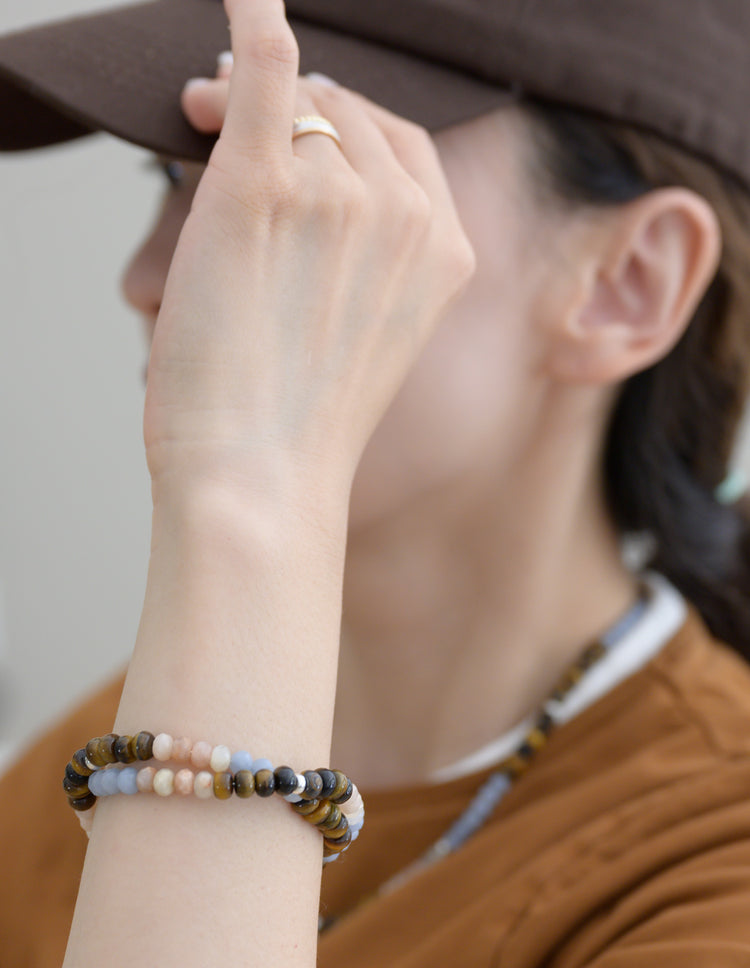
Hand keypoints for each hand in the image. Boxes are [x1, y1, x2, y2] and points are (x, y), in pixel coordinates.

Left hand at [145, 0, 474, 510]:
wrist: (263, 474)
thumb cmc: (304, 425)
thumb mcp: (372, 338)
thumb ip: (367, 263)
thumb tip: (317, 199)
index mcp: (448, 250)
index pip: (399, 146)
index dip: (342, 132)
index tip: (296, 137)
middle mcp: (404, 209)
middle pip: (347, 114)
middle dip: (290, 110)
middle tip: (220, 116)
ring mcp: (338, 191)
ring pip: (293, 102)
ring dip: (242, 95)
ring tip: (195, 113)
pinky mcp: (261, 184)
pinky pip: (262, 66)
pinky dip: (248, 24)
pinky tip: (238, 0)